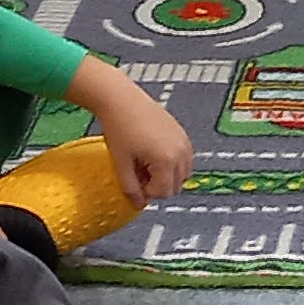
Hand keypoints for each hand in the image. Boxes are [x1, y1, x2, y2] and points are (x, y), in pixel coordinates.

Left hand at [74, 63, 193, 203]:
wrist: (121, 99)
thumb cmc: (119, 127)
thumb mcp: (121, 163)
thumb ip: (130, 188)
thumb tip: (139, 205)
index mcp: (166, 160)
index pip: (164, 192)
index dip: (147, 191)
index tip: (133, 179)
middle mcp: (180, 152)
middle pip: (176, 185)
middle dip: (158, 184)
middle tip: (138, 171)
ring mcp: (184, 141)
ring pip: (182, 173)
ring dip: (165, 174)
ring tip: (145, 162)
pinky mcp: (182, 133)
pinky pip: (183, 159)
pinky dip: (171, 162)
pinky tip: (151, 152)